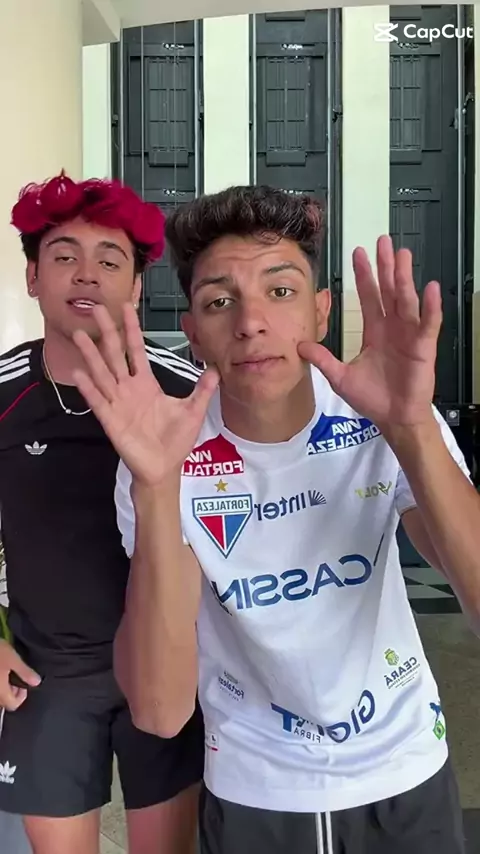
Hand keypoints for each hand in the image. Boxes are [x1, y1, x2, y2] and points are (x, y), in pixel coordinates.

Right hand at [0, 640, 40, 710]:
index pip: (13, 705)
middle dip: (12, 691)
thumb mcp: (13, 659)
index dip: (21, 695)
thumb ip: (25, 672)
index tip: (22, 682)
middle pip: (4, 701)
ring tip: (5, 672)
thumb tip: (36, 682)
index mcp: (0, 692)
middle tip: (14, 676)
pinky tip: (0, 670)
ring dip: (3, 688)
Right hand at [72, 304, 218, 485]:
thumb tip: (216, 369)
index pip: (136, 350)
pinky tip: (79, 373)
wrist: (164, 469)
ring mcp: (117, 403)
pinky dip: (89, 388)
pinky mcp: (111, 421)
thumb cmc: (175, 441)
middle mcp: (128, 389)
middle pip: (115, 354)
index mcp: (146, 384)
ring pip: (102, 373)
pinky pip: (98, 401)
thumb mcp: (193, 411)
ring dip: (91, 354)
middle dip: (107, 331)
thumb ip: (202, 390)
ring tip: (80, 334)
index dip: (132, 329)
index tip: (126, 307)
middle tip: (96, 308)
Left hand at [298, 235, 441, 430]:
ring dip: (405, 278)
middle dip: (385, 266)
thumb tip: (300, 345)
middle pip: (388, 291)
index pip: (369, 297)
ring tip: (402, 255)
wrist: (393, 419)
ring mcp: (409, 336)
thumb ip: (322, 359)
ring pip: (406, 301)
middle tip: (382, 242)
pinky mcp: (423, 348)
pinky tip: (430, 289)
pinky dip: (430, 307)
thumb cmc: (373, 399)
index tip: (359, 253)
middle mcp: (393, 329)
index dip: (364, 275)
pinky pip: (427, 324)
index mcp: (375, 332)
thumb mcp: (340, 376)